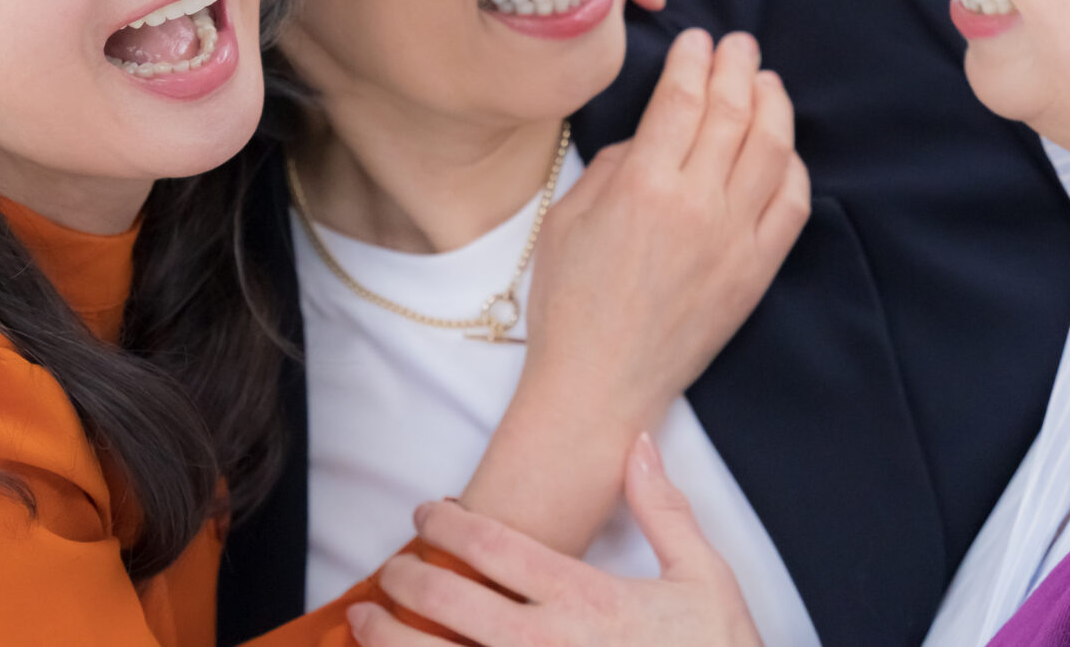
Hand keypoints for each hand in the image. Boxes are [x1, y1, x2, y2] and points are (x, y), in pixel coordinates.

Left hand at [348, 435, 764, 646]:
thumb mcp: (704, 579)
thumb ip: (663, 509)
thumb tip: (638, 444)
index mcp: (586, 598)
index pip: (493, 546)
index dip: (447, 524)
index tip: (425, 515)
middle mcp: (549, 644)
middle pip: (451, 603)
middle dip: (408, 582)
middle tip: (387, 572)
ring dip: (394, 643)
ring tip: (365, 625)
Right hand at [459, 28, 807, 552]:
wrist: (599, 385)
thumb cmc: (569, 303)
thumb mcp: (569, 216)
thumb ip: (616, 164)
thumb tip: (655, 137)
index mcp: (645, 186)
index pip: (683, 99)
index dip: (693, 60)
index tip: (697, 40)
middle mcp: (699, 206)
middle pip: (733, 113)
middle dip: (737, 67)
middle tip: (738, 43)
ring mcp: (735, 241)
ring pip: (772, 151)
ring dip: (773, 106)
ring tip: (766, 81)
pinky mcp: (756, 273)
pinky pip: (792, 206)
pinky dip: (793, 166)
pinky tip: (782, 148)